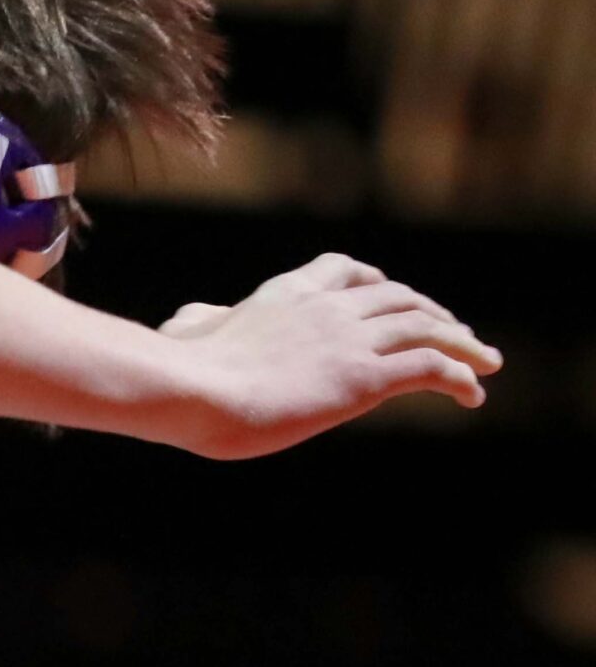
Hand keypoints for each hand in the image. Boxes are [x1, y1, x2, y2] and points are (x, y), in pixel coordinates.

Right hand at [166, 253, 497, 457]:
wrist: (193, 390)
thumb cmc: (182, 373)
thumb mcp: (189, 334)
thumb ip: (199, 320)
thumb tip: (181, 318)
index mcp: (288, 293)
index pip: (345, 269)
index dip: (377, 281)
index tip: (393, 295)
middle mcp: (327, 307)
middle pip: (399, 297)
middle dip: (433, 312)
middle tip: (456, 334)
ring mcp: (349, 340)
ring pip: (427, 328)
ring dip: (463, 343)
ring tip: (486, 363)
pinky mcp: (363, 378)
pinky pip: (430, 368)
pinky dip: (460, 377)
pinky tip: (472, 396)